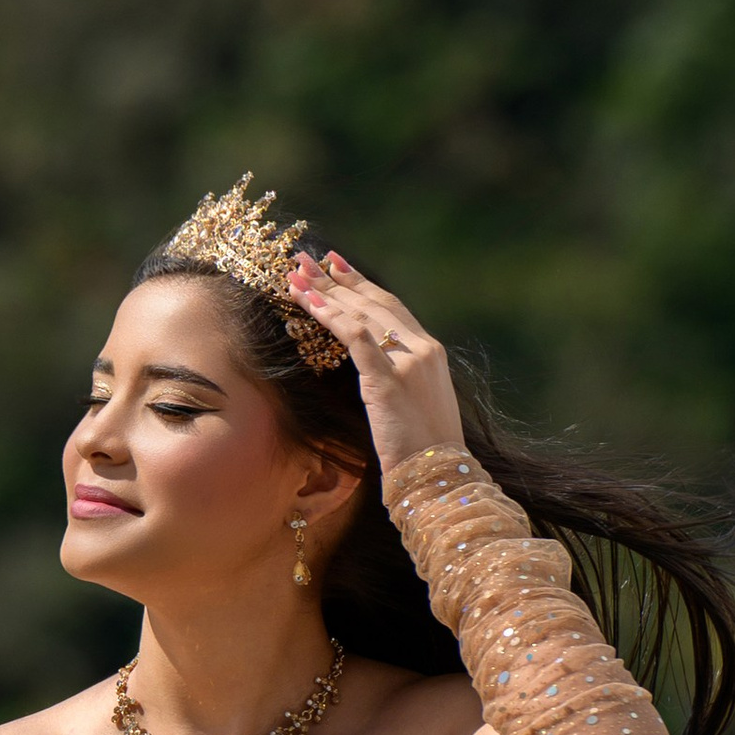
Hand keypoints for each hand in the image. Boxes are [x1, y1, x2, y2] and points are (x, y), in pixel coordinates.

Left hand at [288, 250, 464, 469]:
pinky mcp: (388, 379)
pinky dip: (330, 316)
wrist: (439, 474)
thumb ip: (400, 378)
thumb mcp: (417, 404)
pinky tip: (308, 303)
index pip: (390, 307)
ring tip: (295, 274)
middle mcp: (422, 348)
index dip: (361, 284)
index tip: (336, 266)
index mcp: (430, 352)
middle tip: (305, 259)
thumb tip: (374, 369)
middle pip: (373, 302)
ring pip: (360, 313)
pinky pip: (354, 337)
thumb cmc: (425, 450)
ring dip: (324, 292)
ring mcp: (408, 362)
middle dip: (335, 279)